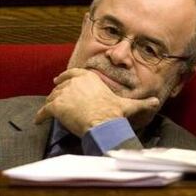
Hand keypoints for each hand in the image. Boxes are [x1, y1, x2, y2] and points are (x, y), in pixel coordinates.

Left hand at [35, 68, 158, 136]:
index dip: (66, 76)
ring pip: (51, 98)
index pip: (74, 73)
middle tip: (53, 95)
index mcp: (89, 78)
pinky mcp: (55, 106)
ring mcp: (64, 93)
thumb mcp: (128, 105)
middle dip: (56, 91)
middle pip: (61, 86)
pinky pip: (44, 111)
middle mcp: (75, 82)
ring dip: (49, 104)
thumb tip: (157, 101)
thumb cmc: (114, 112)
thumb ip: (142, 102)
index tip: (60, 79)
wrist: (103, 122)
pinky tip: (39, 121)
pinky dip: (40, 116)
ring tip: (47, 111)